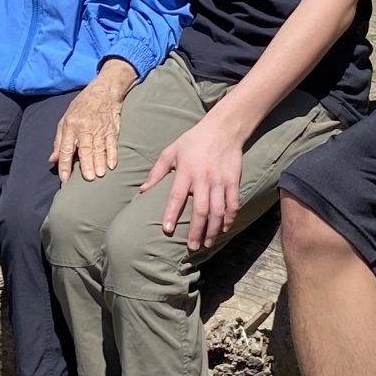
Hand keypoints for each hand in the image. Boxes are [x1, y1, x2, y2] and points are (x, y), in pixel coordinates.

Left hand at [50, 84, 125, 182]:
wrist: (103, 91)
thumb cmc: (81, 107)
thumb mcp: (65, 120)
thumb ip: (58, 141)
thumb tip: (52, 160)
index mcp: (70, 126)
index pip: (66, 148)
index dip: (65, 164)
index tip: (64, 178)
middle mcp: (85, 127)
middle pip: (85, 148)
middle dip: (87, 164)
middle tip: (89, 178)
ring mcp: (100, 128)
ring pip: (99, 147)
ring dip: (100, 161)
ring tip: (100, 174)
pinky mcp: (112, 128)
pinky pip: (112, 143)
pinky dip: (112, 154)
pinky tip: (112, 165)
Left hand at [140, 113, 245, 251]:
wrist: (223, 128)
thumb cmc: (193, 140)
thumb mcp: (171, 151)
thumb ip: (156, 172)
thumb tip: (142, 190)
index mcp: (186, 171)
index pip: (177, 196)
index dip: (171, 214)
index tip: (167, 231)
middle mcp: (204, 178)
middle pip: (200, 210)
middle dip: (196, 231)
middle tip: (191, 247)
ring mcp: (220, 181)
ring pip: (218, 211)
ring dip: (213, 230)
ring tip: (206, 244)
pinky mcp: (233, 181)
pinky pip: (232, 204)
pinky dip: (229, 219)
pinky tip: (224, 229)